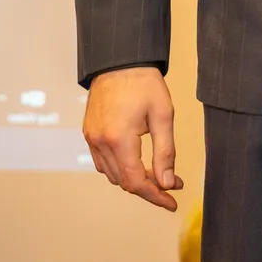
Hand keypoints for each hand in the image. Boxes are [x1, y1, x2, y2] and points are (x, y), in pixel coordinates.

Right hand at [83, 66, 182, 210]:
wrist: (119, 59)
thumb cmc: (143, 82)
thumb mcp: (163, 114)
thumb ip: (165, 152)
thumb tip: (167, 183)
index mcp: (119, 139)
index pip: (135, 182)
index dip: (155, 196)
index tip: (173, 201)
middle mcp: (100, 142)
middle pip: (123, 182)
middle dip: (149, 187)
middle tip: (171, 183)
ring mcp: (91, 138)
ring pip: (112, 174)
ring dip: (133, 179)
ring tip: (157, 173)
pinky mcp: (89, 132)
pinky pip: (102, 161)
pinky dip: (119, 167)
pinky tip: (135, 161)